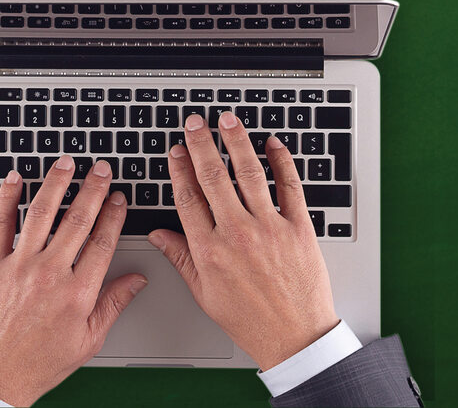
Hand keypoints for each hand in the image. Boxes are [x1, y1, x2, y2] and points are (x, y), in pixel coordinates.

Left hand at [0, 156, 146, 406]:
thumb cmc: (40, 363)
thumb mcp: (88, 340)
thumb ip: (114, 304)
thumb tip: (137, 280)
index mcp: (77, 294)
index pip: (102, 241)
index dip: (114, 215)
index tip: (120, 198)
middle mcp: (49, 275)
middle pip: (77, 220)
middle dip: (93, 190)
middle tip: (101, 169)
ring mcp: (19, 267)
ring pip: (40, 214)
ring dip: (56, 184)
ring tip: (66, 163)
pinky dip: (6, 198)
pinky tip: (15, 179)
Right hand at [148, 112, 339, 369]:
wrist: (294, 336)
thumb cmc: (250, 320)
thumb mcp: (205, 294)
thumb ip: (181, 259)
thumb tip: (159, 234)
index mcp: (210, 250)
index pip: (188, 197)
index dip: (179, 169)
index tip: (176, 150)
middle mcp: (237, 233)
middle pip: (214, 177)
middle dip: (201, 144)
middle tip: (195, 122)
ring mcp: (269, 228)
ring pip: (250, 173)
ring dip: (237, 142)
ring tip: (228, 120)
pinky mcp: (298, 228)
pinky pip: (290, 186)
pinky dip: (282, 161)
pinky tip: (273, 144)